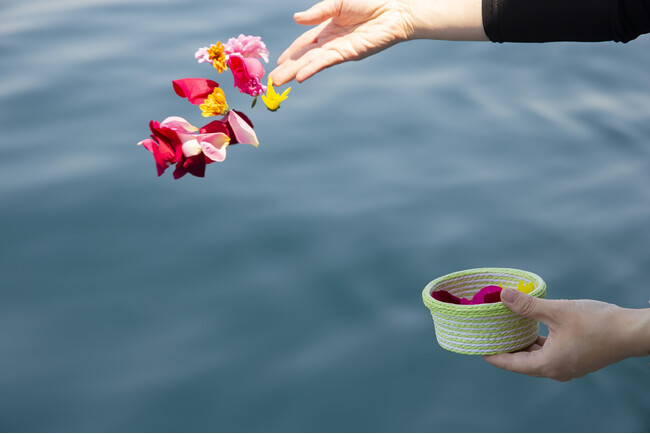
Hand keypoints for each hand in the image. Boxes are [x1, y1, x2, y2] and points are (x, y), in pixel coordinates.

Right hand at [270, 0, 485, 85]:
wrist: (395, 8)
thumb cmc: (370, 2)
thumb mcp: (338, 2)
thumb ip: (318, 11)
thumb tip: (296, 19)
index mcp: (327, 28)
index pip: (304, 44)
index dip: (290, 53)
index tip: (277, 65)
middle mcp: (331, 42)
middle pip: (304, 57)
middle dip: (288, 68)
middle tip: (271, 82)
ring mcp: (339, 49)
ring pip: (312, 62)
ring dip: (295, 72)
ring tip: (279, 83)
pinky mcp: (349, 53)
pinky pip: (327, 61)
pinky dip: (313, 68)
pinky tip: (301, 76)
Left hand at [483, 288, 649, 381]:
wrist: (633, 332)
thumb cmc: (597, 323)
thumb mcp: (557, 311)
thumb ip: (528, 305)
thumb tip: (503, 296)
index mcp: (549, 364)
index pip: (512, 364)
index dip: (493, 356)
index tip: (478, 348)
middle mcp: (557, 370)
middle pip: (523, 362)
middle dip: (506, 350)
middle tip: (490, 337)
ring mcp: (568, 366)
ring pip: (537, 357)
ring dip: (523, 345)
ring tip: (506, 330)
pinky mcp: (577, 359)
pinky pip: (550, 353)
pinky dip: (538, 343)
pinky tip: (532, 329)